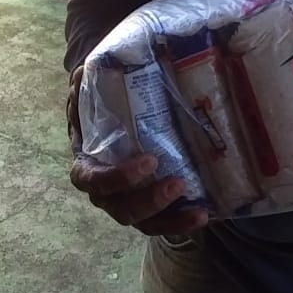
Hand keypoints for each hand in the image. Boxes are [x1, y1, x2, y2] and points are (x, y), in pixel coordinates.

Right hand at [67, 66, 209, 235]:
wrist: (115, 114)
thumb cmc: (102, 106)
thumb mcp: (92, 91)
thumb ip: (89, 83)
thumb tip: (89, 69)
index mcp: (88, 165)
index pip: (93, 181)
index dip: (118, 178)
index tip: (149, 162)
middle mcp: (106, 192)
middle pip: (121, 208)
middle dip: (150, 201)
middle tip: (178, 183)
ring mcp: (128, 202)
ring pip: (144, 222)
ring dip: (170, 219)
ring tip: (198, 211)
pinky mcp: (151, 207)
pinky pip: (163, 222)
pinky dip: (182, 223)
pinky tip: (204, 215)